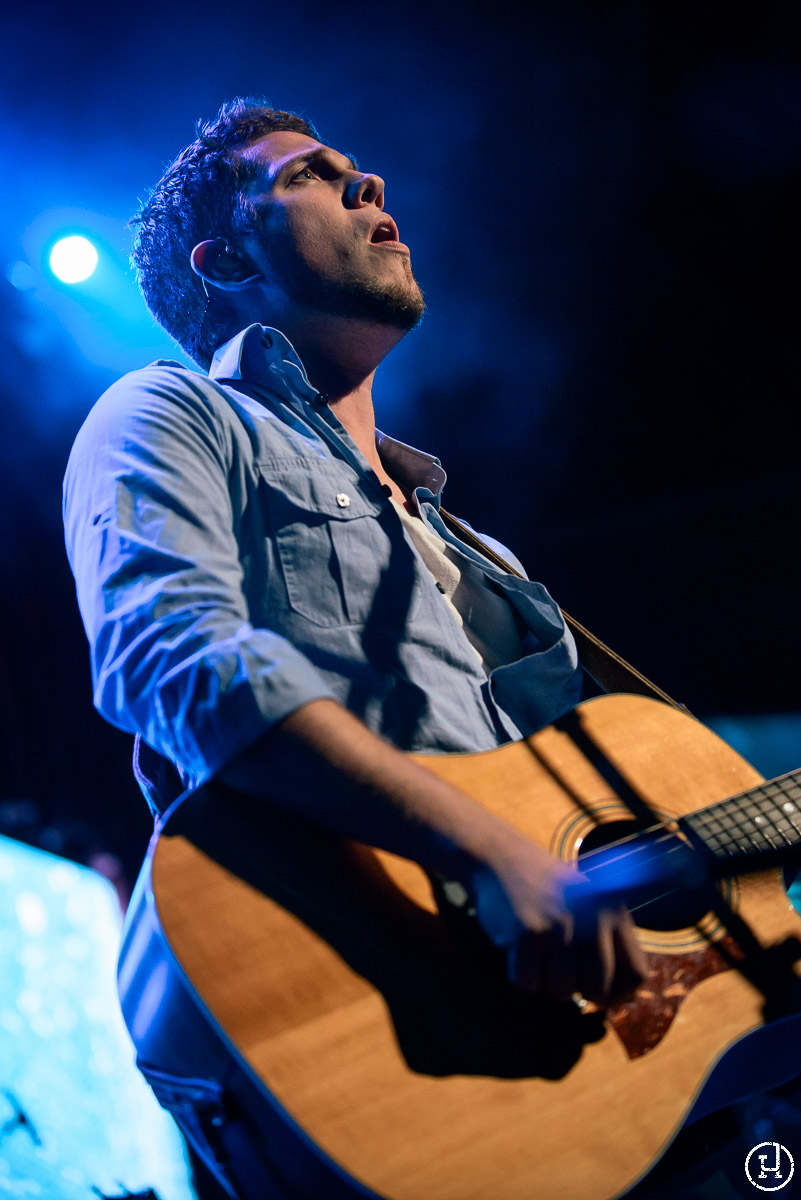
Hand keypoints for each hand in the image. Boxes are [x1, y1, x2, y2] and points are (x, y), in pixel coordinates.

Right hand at [466, 838, 646, 1005]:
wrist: (502, 857)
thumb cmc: (548, 889)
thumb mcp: (590, 904)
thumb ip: (608, 945)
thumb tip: (623, 1002)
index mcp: (614, 911)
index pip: (636, 974)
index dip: (619, 995)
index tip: (599, 996)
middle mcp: (594, 918)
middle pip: (599, 990)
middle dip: (578, 990)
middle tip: (559, 968)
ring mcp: (561, 926)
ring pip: (561, 991)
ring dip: (545, 981)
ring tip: (538, 951)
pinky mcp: (529, 933)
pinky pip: (527, 982)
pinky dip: (520, 974)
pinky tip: (518, 948)